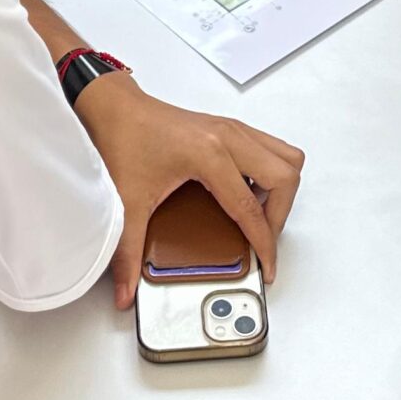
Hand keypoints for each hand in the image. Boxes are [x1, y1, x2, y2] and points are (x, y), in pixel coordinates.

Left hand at [73, 72, 304, 308]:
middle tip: (262, 238)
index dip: (264, 243)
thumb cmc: (123, 140)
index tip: (267, 266)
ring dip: (280, 190)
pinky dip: (269, 173)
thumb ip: (129, 252)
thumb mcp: (128, 201)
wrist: (114, 108)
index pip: (251, 208)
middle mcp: (229, 137)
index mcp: (209, 154)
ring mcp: (232, 129)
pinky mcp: (230, 128)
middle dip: (280, 215)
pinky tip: (245, 192)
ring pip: (286, 158)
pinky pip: (270, 149)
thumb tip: (127, 291)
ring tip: (258, 215)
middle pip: (285, 178)